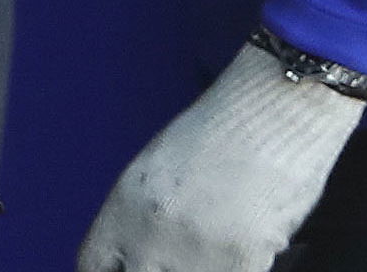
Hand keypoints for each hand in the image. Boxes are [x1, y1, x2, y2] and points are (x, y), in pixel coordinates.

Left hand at [77, 43, 365, 271]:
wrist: (272, 111)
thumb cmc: (222, 130)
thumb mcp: (158, 168)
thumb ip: (145, 215)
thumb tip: (146, 247)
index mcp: (123, 206)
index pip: (94, 264)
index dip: (116, 270)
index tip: (130, 267)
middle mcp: (149, 235)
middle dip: (155, 270)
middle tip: (180, 257)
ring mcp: (194, 254)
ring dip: (203, 268)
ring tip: (218, 251)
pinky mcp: (241, 261)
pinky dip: (239, 268)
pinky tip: (249, 250)